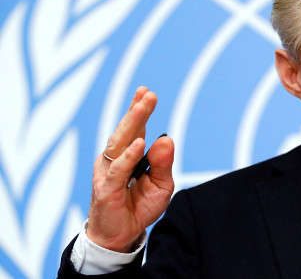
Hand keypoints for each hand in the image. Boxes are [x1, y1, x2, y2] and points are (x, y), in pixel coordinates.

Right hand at [86, 87, 174, 251]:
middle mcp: (116, 158)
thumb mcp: (161, 184)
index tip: (146, 92)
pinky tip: (140, 143)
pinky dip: (129, 156)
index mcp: (130, 155)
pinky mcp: (107, 188)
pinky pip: (119, 169)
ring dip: (132, 123)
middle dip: (137, 110)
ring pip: (120, 143)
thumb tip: (166, 138)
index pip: (135, 128)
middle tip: (148, 94)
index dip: (139, 109)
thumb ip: (164, 162)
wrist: (122, 235)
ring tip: (143, 106)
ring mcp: (109, 171)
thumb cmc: (139, 206)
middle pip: (127, 130)